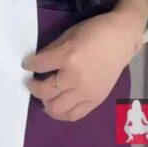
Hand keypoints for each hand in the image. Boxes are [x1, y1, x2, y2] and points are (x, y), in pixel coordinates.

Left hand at [22, 8, 141, 121]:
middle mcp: (75, 78)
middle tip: (31, 82)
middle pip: (45, 91)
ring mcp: (86, 92)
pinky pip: (74, 115)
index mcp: (68, 56)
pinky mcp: (95, 100)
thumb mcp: (69, 34)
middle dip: (33, 87)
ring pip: (57, 109)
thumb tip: (37, 61)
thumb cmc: (94, 31)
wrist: (121, 39)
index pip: (40, 65)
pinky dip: (61, 113)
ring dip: (45, 102)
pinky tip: (57, 104)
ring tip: (43, 95)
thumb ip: (52, 49)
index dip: (29, 64)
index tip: (26, 64)